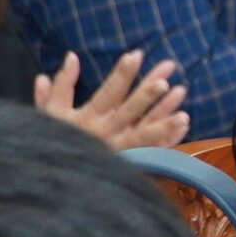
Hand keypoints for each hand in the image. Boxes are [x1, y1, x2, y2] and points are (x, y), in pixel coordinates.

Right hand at [35, 50, 188, 150]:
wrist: (58, 181)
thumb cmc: (53, 140)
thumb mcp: (50, 113)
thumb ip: (61, 85)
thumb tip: (71, 56)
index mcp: (88, 119)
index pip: (109, 93)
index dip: (122, 74)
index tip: (135, 55)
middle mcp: (107, 133)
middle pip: (131, 109)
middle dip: (148, 92)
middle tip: (164, 77)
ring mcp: (122, 148)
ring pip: (147, 130)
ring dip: (165, 113)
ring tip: (182, 94)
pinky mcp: (132, 162)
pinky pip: (154, 150)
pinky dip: (170, 137)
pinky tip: (185, 123)